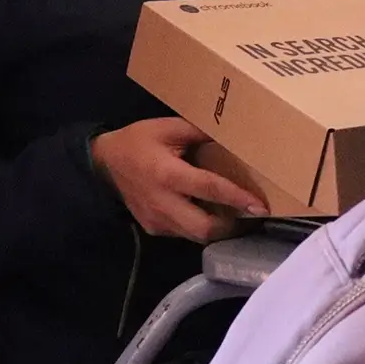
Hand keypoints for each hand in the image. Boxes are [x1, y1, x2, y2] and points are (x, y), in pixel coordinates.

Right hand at [90, 117, 265, 242]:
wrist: (104, 163)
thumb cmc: (139, 141)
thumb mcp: (169, 127)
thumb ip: (202, 132)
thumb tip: (235, 133)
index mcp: (167, 174)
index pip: (209, 189)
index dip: (237, 198)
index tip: (260, 206)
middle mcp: (162, 203)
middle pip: (204, 228)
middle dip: (232, 226)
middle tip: (254, 216)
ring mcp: (156, 220)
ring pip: (195, 236)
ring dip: (219, 230)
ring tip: (239, 216)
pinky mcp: (153, 228)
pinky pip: (184, 233)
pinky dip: (201, 227)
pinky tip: (213, 214)